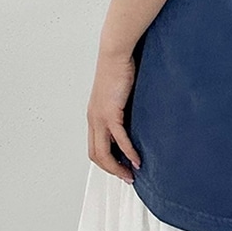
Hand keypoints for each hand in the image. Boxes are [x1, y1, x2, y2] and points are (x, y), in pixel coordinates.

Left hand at [87, 52, 141, 183]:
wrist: (115, 54)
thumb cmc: (119, 68)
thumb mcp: (118, 93)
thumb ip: (122, 107)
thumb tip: (133, 118)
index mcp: (94, 116)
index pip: (95, 147)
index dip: (107, 162)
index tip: (122, 168)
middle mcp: (94, 119)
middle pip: (96, 155)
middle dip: (111, 170)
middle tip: (127, 177)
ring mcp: (100, 117)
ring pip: (103, 152)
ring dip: (117, 167)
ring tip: (131, 174)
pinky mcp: (111, 113)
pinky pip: (119, 139)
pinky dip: (128, 152)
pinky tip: (137, 159)